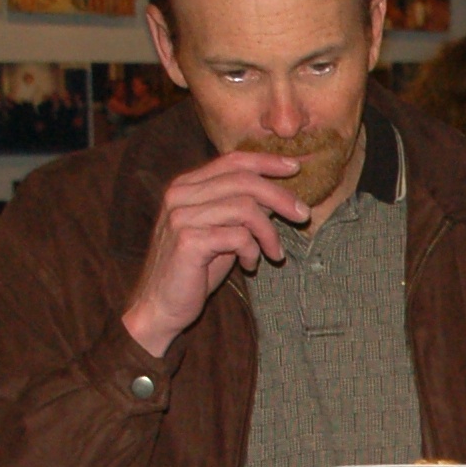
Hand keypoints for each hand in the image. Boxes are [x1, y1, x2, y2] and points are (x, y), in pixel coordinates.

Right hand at [122, 150, 315, 356]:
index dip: (267, 162)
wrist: (162, 306)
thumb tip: (278, 195)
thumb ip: (243, 210)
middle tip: (304, 215)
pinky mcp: (188, 240)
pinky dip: (252, 251)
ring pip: (245, 208)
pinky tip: (250, 265)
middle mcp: (180, 195)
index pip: (232, 160)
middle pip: (244, 180)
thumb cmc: (196, 270)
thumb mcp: (223, 232)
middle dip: (281, 196)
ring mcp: (182, 216)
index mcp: (186, 186)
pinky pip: (238, 236)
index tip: (295, 168)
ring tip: (275, 253)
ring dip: (269, 232)